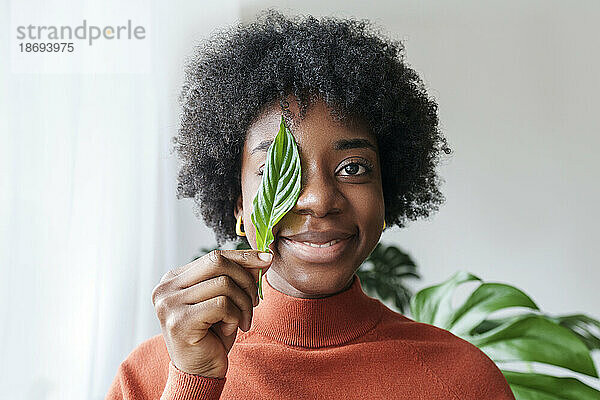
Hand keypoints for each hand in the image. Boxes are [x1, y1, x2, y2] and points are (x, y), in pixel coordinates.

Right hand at [151, 249, 272, 377]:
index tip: (267, 259)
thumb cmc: (213, 335)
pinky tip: (230, 329)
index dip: (243, 256)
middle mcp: (166, 288)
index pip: (214, 256)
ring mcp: (169, 304)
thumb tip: (262, 258)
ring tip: (243, 320)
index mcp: (174, 279)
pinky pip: (222, 305)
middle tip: (255, 300)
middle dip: (245, 279)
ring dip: (243, 303)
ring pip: (224, 284)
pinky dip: (235, 316)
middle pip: (217, 262)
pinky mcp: (179, 321)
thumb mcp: (227, 300)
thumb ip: (238, 277)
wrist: (200, 372)